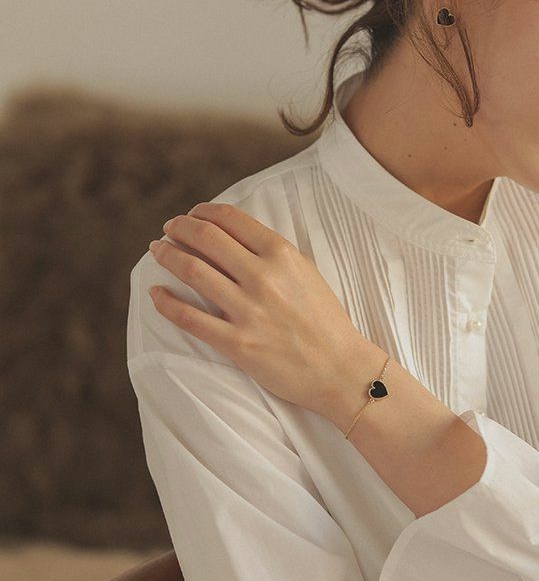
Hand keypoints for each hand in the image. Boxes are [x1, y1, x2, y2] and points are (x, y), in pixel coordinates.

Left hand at [147, 201, 365, 414]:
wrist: (340, 369)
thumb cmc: (325, 321)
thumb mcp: (307, 274)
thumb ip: (274, 255)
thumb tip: (233, 238)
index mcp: (282, 255)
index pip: (230, 219)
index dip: (202, 211)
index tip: (191, 215)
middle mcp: (263, 277)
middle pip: (205, 238)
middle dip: (179, 228)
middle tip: (168, 229)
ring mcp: (248, 311)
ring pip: (192, 270)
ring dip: (167, 255)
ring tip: (157, 251)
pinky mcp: (237, 343)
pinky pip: (189, 318)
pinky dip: (166, 302)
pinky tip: (156, 294)